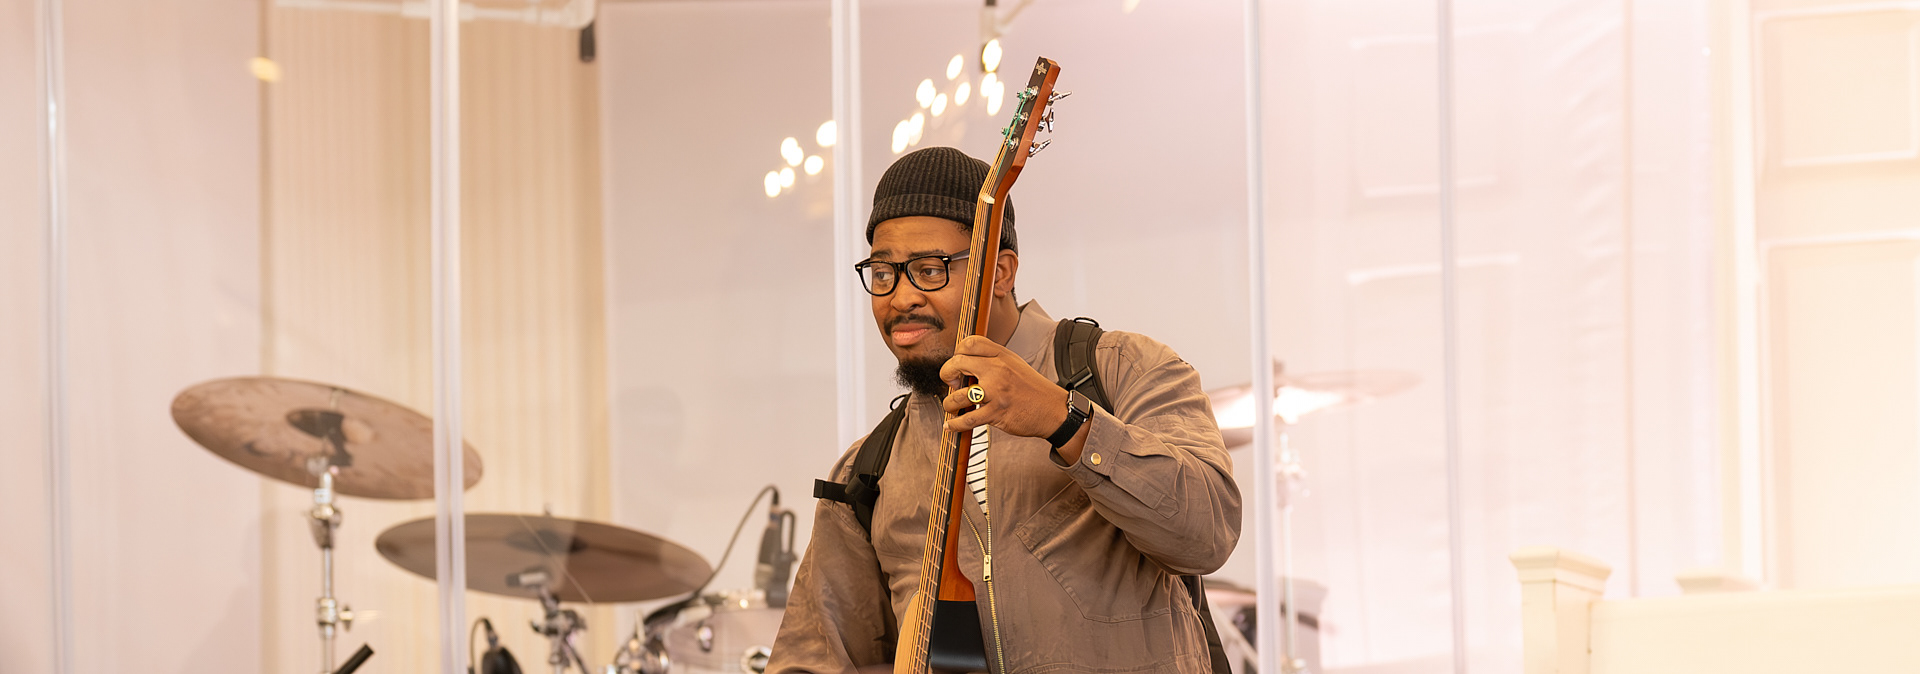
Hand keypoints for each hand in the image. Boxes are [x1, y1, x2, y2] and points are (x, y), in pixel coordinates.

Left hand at [939, 335, 1070, 437]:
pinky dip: (955, 424)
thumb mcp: (1015, 364)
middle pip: (957, 363)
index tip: (957, 364)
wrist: (1053, 410)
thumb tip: (965, 363)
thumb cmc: (1032, 389)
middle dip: (946, 374)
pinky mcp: (997, 413)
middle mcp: (998, 371)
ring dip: (949, 404)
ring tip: (951, 406)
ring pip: (958, 396)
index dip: (957, 351)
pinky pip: (968, 419)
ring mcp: (996, 392)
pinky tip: (950, 426)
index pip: (970, 343)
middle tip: (951, 383)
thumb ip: (993, 360)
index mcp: (1002, 356)